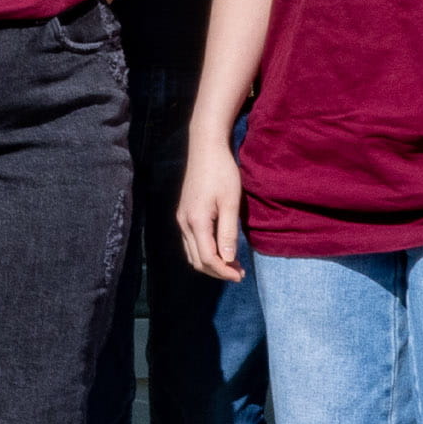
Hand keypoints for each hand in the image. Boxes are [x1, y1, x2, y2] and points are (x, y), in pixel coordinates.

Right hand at [175, 141, 247, 282]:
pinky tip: (221, 249)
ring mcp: (182, 218)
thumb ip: (228, 232)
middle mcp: (184, 223)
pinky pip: (191, 242)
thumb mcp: (230, 202)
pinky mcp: (184, 213)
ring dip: (211, 263)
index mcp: (196, 221)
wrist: (205, 148)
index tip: (240, 276)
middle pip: (197, 260)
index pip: (208, 258)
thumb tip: (229, 259)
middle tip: (239, 273)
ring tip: (233, 264)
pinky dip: (205, 252)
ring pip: (192, 253)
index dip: (224, 271)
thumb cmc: (222, 172)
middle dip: (218, 271)